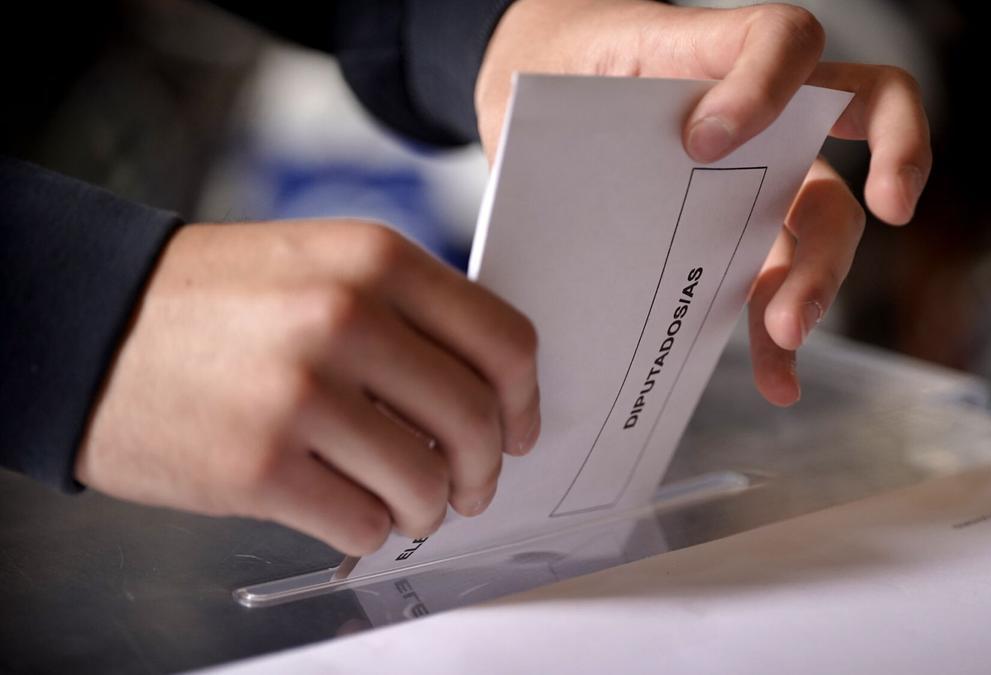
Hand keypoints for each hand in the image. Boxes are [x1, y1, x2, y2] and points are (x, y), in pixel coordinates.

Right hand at [75, 219, 539, 554]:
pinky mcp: (259, 467)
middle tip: (472, 485)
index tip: (519, 429)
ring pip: (425, 482)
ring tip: (408, 505)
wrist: (88, 327)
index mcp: (374, 259)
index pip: (502, 341)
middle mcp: (346, 318)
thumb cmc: (212, 303)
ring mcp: (301, 393)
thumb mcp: (321, 266)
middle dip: (485, 470)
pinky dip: (369, 530)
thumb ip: (407, 313)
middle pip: (475, 419)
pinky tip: (348, 510)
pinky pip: (363, 524)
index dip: (524, 400)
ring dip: (428, 508)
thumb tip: (484, 390)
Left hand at [478, 0, 931, 404]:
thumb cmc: (560, 69)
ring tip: (784, 335)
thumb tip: (575, 210)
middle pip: (854, 139)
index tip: (705, 142)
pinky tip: (778, 377)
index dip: (769, 86)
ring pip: (826, 215)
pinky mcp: (735, 228)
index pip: (788, 40)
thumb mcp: (561, 78)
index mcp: (716, 51)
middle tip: (795, 298)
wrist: (542, 80)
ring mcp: (759, 170)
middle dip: (834, 225)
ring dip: (817, 283)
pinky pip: (777, 275)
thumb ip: (582, 119)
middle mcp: (763, 107)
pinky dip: (781, 333)